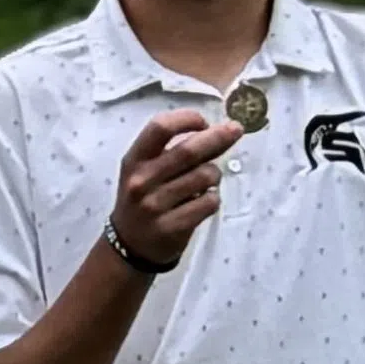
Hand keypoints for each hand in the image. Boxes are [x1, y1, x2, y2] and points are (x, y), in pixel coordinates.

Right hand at [111, 111, 240, 267]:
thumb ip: (177, 151)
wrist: (129, 244)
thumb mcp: (147, 170)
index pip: (159, 128)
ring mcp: (155, 206)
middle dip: (218, 137)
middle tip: (235, 130)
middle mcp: (141, 181)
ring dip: (215, 175)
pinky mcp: (172, 227)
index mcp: (134, 161)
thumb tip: (221, 131)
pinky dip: (213, 198)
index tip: (204, 122)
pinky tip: (204, 201)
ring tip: (208, 181)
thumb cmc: (145, 197)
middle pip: (188, 150)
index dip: (187, 119)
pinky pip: (209, 202)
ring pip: (204, 176)